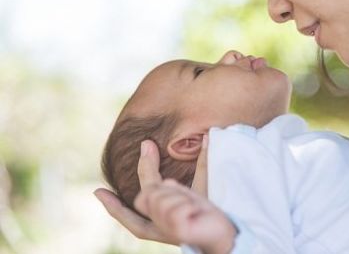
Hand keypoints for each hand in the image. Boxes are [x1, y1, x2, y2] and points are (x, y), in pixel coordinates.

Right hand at [94, 136, 209, 244]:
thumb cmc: (217, 212)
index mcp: (161, 224)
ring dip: (177, 193)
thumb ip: (200, 165)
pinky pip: (174, 206)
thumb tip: (205, 137)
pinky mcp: (178, 233)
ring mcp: (167, 233)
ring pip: (157, 197)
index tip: (97, 191)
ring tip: (195, 203)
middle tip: (147, 146)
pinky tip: (196, 209)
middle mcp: (160, 231)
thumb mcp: (204, 185)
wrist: (231, 232)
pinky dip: (185, 201)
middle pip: (143, 198)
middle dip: (148, 173)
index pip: (132, 217)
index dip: (114, 206)